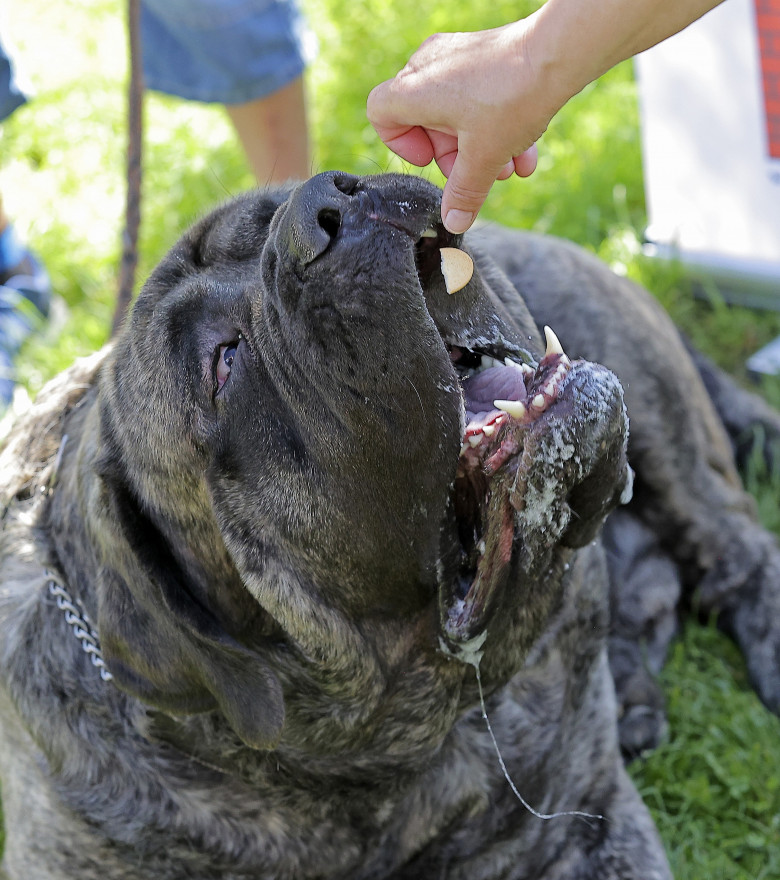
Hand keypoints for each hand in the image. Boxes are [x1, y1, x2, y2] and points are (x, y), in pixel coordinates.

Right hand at [367, 22, 551, 233]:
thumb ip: (464, 193)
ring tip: (506, 170)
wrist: (559, 54)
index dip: (401, 145)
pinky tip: (524, 155)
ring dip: (480, 149)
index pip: (380, 114)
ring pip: (456, 113)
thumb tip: (453, 223)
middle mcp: (428, 66)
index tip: (430, 159)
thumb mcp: (483, 158)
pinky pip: (477, 97)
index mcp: (415, 89)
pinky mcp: (482, 55)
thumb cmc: (511, 98)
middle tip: (476, 174)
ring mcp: (455, 57)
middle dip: (453, 156)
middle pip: (423, 121)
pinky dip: (495, 127)